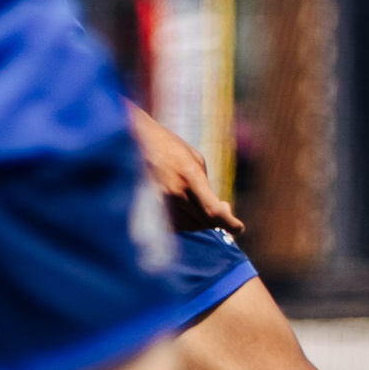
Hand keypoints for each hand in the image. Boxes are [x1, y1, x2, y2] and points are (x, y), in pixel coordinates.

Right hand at [129, 103, 243, 234]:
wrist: (130, 141)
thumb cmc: (167, 146)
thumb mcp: (195, 160)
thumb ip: (206, 186)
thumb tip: (219, 209)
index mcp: (189, 177)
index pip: (214, 212)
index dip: (229, 224)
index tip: (238, 228)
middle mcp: (174, 194)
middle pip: (204, 222)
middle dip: (217, 219)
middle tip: (223, 207)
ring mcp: (158, 204)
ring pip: (189, 226)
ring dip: (199, 220)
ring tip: (199, 202)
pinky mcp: (146, 210)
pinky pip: (173, 226)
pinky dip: (184, 221)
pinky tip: (185, 207)